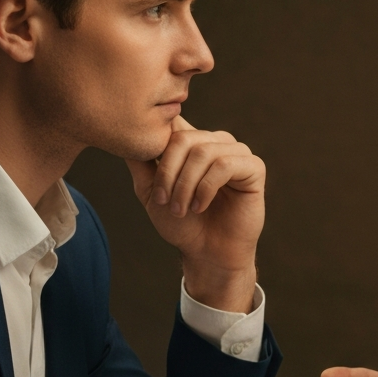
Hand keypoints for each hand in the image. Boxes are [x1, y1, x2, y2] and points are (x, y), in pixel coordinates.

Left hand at [126, 116, 264, 311]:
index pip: (173, 123)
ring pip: (203, 152)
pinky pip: (225, 165)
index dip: (157, 145)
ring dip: (186, 184)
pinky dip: (206, 188)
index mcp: (194, 142)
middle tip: (165, 202)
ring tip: (181, 209)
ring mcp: (237, 153)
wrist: (207, 253)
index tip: (151, 179)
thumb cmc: (182, 224)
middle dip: (169, 173)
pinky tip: (200, 206)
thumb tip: (123, 138)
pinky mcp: (254, 168)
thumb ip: (140, 164)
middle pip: (184, 139)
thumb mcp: (152, 192)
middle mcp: (216, 142)